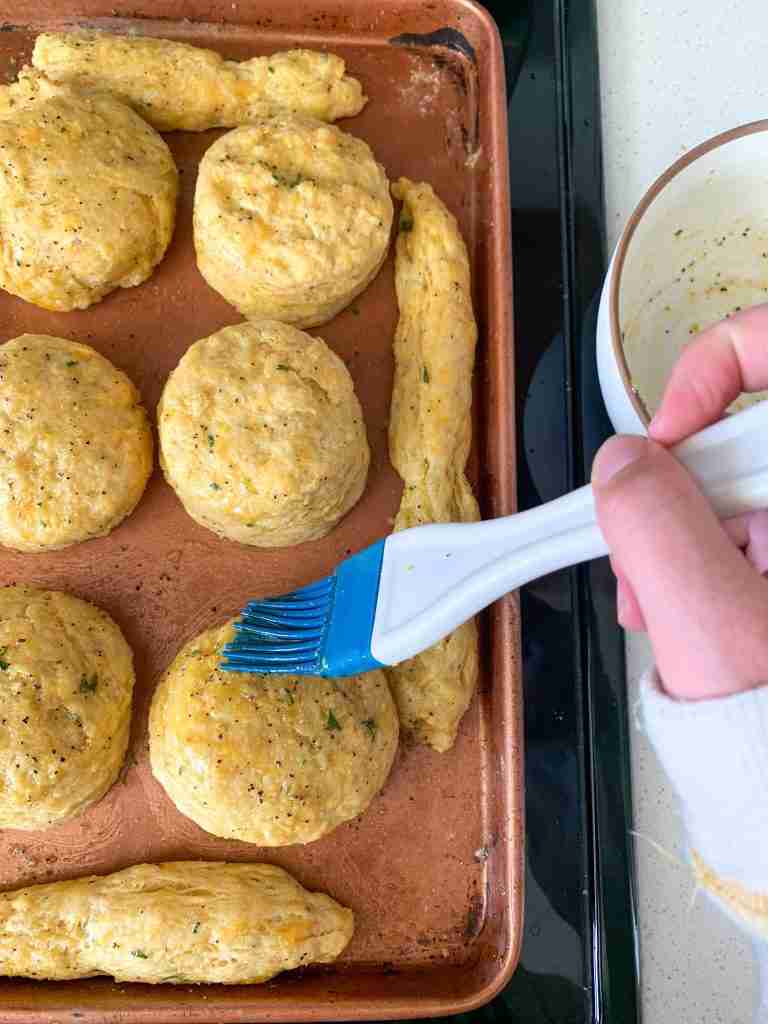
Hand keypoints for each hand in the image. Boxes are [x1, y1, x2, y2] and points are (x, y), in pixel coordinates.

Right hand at [592, 304, 767, 700]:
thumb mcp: (711, 627)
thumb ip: (655, 529)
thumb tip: (621, 464)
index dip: (709, 373)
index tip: (662, 442)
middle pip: (739, 432)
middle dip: (672, 491)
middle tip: (645, 559)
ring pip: (734, 480)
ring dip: (678, 533)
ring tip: (662, 607)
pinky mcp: (767, 544)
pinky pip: (738, 517)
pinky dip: (702, 550)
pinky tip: (689, 605)